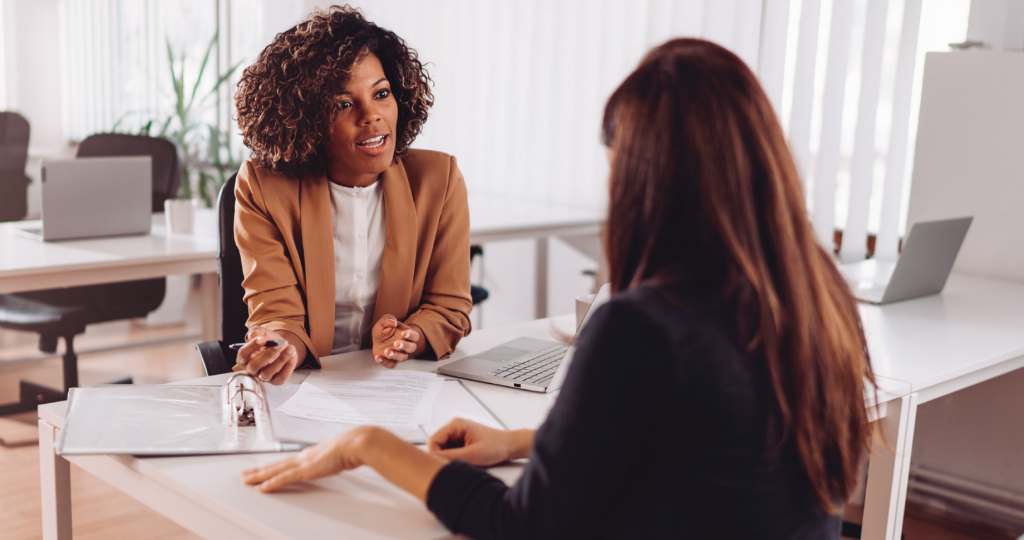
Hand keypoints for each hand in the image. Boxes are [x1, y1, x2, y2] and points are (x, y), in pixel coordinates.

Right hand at [237, 327, 301, 384]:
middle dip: (268, 354)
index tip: (262, 338)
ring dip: (280, 360)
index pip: (243, 354)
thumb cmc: (268, 341)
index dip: (252, 346)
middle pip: (254, 366)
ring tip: (290, 348)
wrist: (282, 346)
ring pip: (267, 373)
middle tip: (280, 344)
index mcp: (244, 358)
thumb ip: (256, 332)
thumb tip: (253, 335)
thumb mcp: (262, 332)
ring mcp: (263, 376)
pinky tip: (292, 356)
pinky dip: (288, 367)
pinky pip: (281, 377)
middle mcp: (252, 369)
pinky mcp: (276, 380)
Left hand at [242, 426, 373, 492]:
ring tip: (247, 480)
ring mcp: (304, 463)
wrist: (357, 443)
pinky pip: (285, 478)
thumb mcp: (342, 453)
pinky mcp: (306, 470)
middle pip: (277, 465)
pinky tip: (262, 487)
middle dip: (260, 470)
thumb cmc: (353, 446)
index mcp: (313, 453)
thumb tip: (341, 458)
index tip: (264, 468)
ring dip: (260, 476)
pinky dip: (272, 483)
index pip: (288, 461)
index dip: (274, 465)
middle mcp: (304, 456)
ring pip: (276, 471)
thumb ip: (337, 456)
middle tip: (245, 474)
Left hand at [371, 315, 422, 367]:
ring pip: (402, 357)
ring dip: (395, 355)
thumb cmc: (386, 330)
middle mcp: (406, 346)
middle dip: (404, 346)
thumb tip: (393, 322)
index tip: (403, 333)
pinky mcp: (391, 361)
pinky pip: (391, 364)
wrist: (380, 340)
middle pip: (411, 348)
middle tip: (396, 343)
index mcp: (409, 335)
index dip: (410, 335)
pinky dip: (384, 362)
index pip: (415, 336)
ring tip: (387, 351)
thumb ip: (388, 319)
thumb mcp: (385, 321)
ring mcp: (400, 355)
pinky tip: (378, 357)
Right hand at [427, 418, 527, 466]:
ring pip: (443, 450)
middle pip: (437, 445)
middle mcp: (455, 427)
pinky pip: (451, 452)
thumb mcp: (472, 454)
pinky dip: (455, 459)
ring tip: (464, 462)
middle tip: (454, 466)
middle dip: (443, 457)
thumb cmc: (497, 446)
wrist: (510, 446)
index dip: (435, 455)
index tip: (441, 465)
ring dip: (450, 458)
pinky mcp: (462, 441)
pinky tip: (466, 461)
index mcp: (456, 425)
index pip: (434, 440)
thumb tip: (435, 461)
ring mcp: (458, 434)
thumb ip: (451, 457)